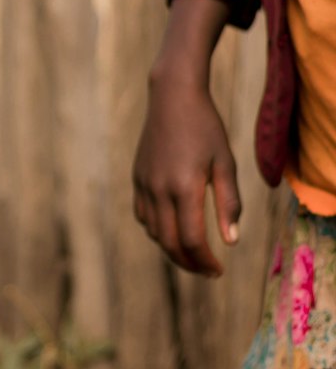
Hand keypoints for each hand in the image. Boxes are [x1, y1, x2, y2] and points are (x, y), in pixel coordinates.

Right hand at [132, 72, 239, 277]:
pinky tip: (174, 228)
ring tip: (194, 253)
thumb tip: (231, 241)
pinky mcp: (137, 178)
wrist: (173, 97)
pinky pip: (143, 215)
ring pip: (154, 232)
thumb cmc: (206, 127)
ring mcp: (144, 184)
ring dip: (173, 248)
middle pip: (170, 243)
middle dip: (189, 263)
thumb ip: (229, 203)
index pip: (192, 240)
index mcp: (185, 187)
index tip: (219, 270)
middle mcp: (159, 189)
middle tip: (207, 271)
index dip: (205, 262)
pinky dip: (158, 230)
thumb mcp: (225, 163)